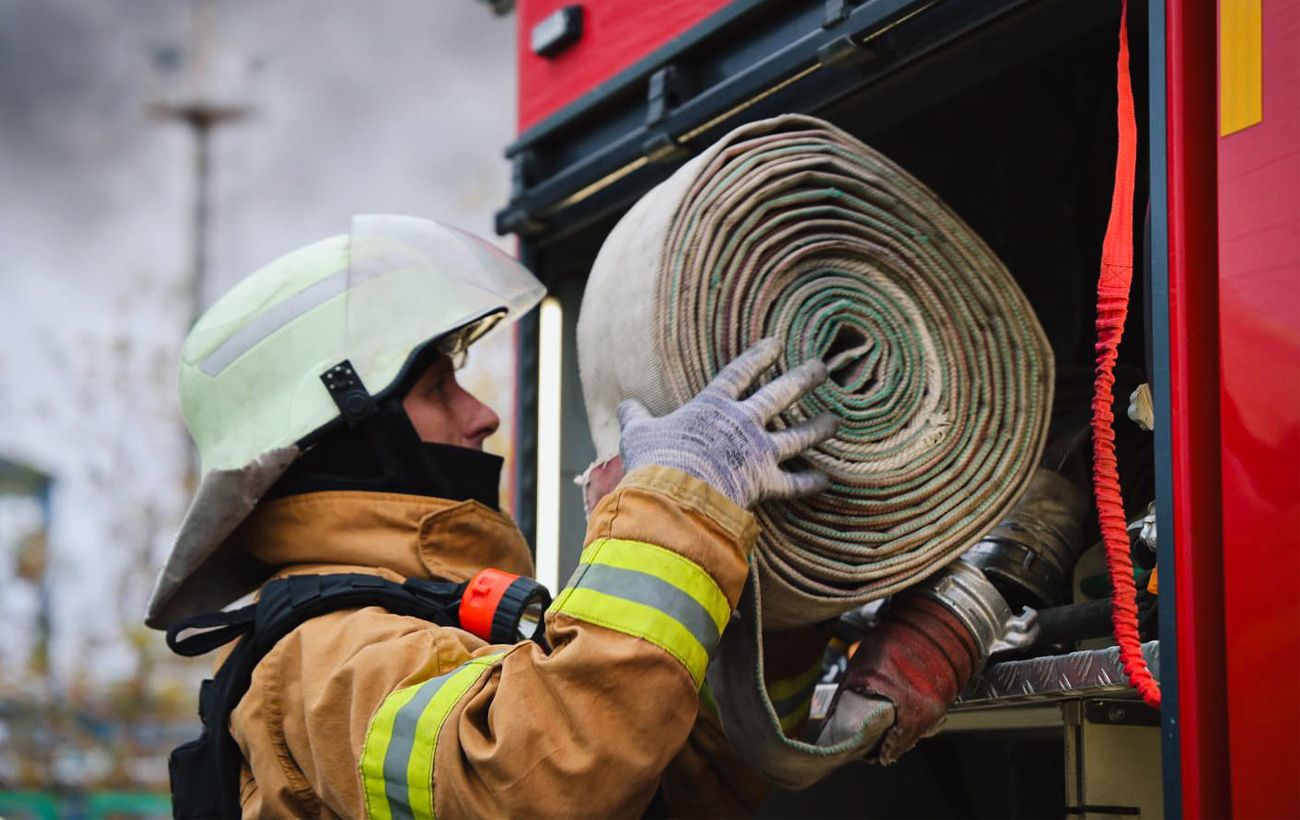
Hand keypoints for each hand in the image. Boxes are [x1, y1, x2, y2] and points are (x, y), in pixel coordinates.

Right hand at [617, 338, 837, 508]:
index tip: (776, 345)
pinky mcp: (765, 483)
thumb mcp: (638, 433)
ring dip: (819, 428)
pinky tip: (826, 479)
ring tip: (835, 421)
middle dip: (803, 379)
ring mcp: (758, 452)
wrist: (674, 494)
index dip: (758, 357)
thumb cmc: (655, 461)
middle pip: (780, 394)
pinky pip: (795, 483)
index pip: (740, 373)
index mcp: (713, 405)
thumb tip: (625, 405)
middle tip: (821, 368)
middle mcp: (743, 423)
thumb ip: (635, 417)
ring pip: (798, 435)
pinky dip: (810, 482)